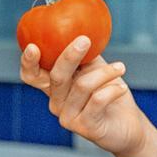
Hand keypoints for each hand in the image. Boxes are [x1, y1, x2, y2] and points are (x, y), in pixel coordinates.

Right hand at [19, 36, 148, 156]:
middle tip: (85, 40)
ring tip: (120, 67)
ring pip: (82, 85)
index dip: (28, 62)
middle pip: (56, 76)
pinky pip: (97, 100)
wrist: (128, 124)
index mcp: (54, 86)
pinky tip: (121, 87)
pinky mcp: (84, 127)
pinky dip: (112, 90)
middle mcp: (56, 102)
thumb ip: (85, 53)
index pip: (31, 76)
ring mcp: (68, 117)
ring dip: (105, 73)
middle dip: (70, 55)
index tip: (33, 46)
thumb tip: (81, 29)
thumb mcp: (95, 68)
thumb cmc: (110, 93)